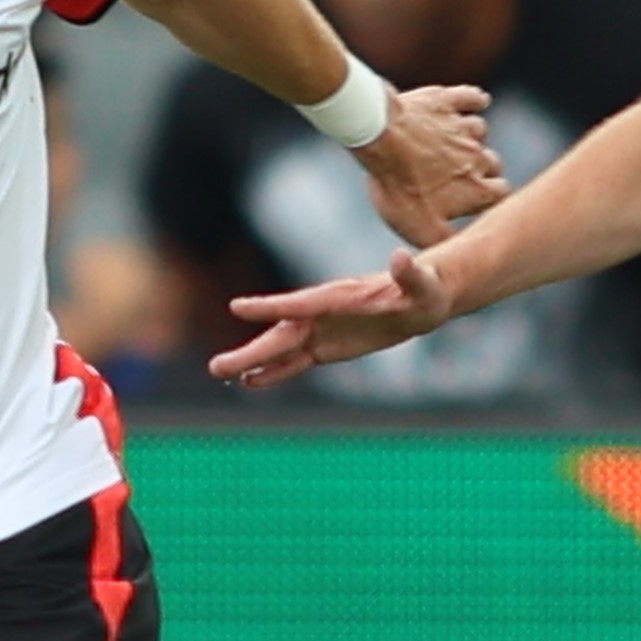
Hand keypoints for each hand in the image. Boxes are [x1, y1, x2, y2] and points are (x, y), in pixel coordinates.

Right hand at [211, 245, 463, 391]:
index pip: (300, 303)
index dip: (270, 307)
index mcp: (339, 296)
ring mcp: (321, 330)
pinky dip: (274, 372)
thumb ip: (407, 273)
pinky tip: (251, 383)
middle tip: (216, 365)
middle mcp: (322, 313)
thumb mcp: (420, 282)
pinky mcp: (327, 347)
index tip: (237, 307)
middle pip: (280, 333)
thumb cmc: (425, 287)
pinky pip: (295, 362)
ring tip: (220, 373)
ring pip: (280, 349)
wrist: (422, 297)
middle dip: (250, 350)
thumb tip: (400, 257)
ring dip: (252, 362)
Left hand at [354, 82, 505, 246]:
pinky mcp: (446, 101)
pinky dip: (474, 101)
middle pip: (493, 163)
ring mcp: (462, 126)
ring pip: (480, 132)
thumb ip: (445, 242)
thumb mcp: (418, 228)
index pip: (501, 194)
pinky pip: (471, 98)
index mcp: (476, 188)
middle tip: (458, 175)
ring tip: (449, 145)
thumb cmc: (398, 185)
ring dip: (470, 138)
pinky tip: (475, 102)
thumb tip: (459, 255)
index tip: (479, 201)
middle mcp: (477, 156)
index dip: (491, 198)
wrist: (379, 136)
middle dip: (482, 169)